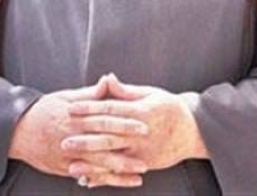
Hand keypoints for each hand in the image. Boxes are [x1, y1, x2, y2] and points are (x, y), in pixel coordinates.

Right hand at [9, 75, 148, 186]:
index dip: (126, 123)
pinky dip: (104, 180)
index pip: (107, 119)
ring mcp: (70, 155)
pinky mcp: (65, 167)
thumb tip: (108, 81)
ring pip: (99, 164)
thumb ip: (90, 94)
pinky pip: (87, 175)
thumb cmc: (44, 111)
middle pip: (106, 143)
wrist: (17, 131)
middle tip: (148, 152)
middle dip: (128, 149)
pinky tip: (119, 182)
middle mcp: (75, 137)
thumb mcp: (66, 97)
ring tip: (140, 173)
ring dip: (121, 170)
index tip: (145, 124)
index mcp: (78, 117)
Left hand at [64, 73, 208, 185]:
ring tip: (71, 164)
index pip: (110, 109)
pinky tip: (88, 179)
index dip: (90, 108)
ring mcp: (143, 150)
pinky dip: (104, 177)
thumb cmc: (169, 108)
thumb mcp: (150, 94)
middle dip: (85, 138)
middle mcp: (140, 132)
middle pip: (108, 135)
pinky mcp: (144, 164)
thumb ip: (125, 91)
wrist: (193, 130)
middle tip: (64, 140)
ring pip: (113, 157)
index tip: (71, 108)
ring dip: (91, 162)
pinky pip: (121, 172)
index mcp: (141, 111)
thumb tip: (106, 78)